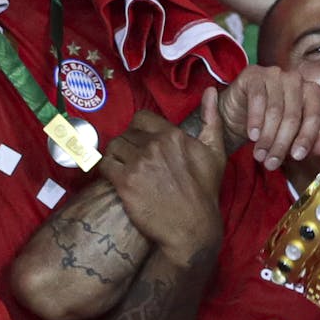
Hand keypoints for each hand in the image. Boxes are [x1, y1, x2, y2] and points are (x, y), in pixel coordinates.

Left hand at [97, 106, 225, 263]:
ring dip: (116, 156)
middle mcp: (154, 145)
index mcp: (173, 135)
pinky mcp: (124, 182)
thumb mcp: (216, 152)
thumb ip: (211, 119)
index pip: (141, 118)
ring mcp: (138, 163)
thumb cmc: (205, 192)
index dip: (139, 131)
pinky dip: (107, 170)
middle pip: (126, 133)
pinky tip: (116, 178)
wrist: (192, 228)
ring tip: (125, 169)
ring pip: (113, 147)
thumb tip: (210, 91)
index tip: (144, 145)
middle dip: (128, 145)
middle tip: (135, 161)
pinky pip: (104, 165)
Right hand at [213, 65, 319, 168]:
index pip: (314, 116)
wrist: (238, 113)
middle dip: (282, 143)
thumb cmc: (269, 123)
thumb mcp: (291, 136)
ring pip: (275, 110)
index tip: (297, 157)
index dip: (306, 138)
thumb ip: (310, 141)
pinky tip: (252, 135)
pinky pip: (257, 99)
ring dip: (267, 137)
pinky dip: (255, 120)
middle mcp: (296, 79)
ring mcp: (275, 74)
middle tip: (272, 163)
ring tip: (260, 155)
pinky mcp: (254, 74)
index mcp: (311, 92)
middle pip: (293, 116)